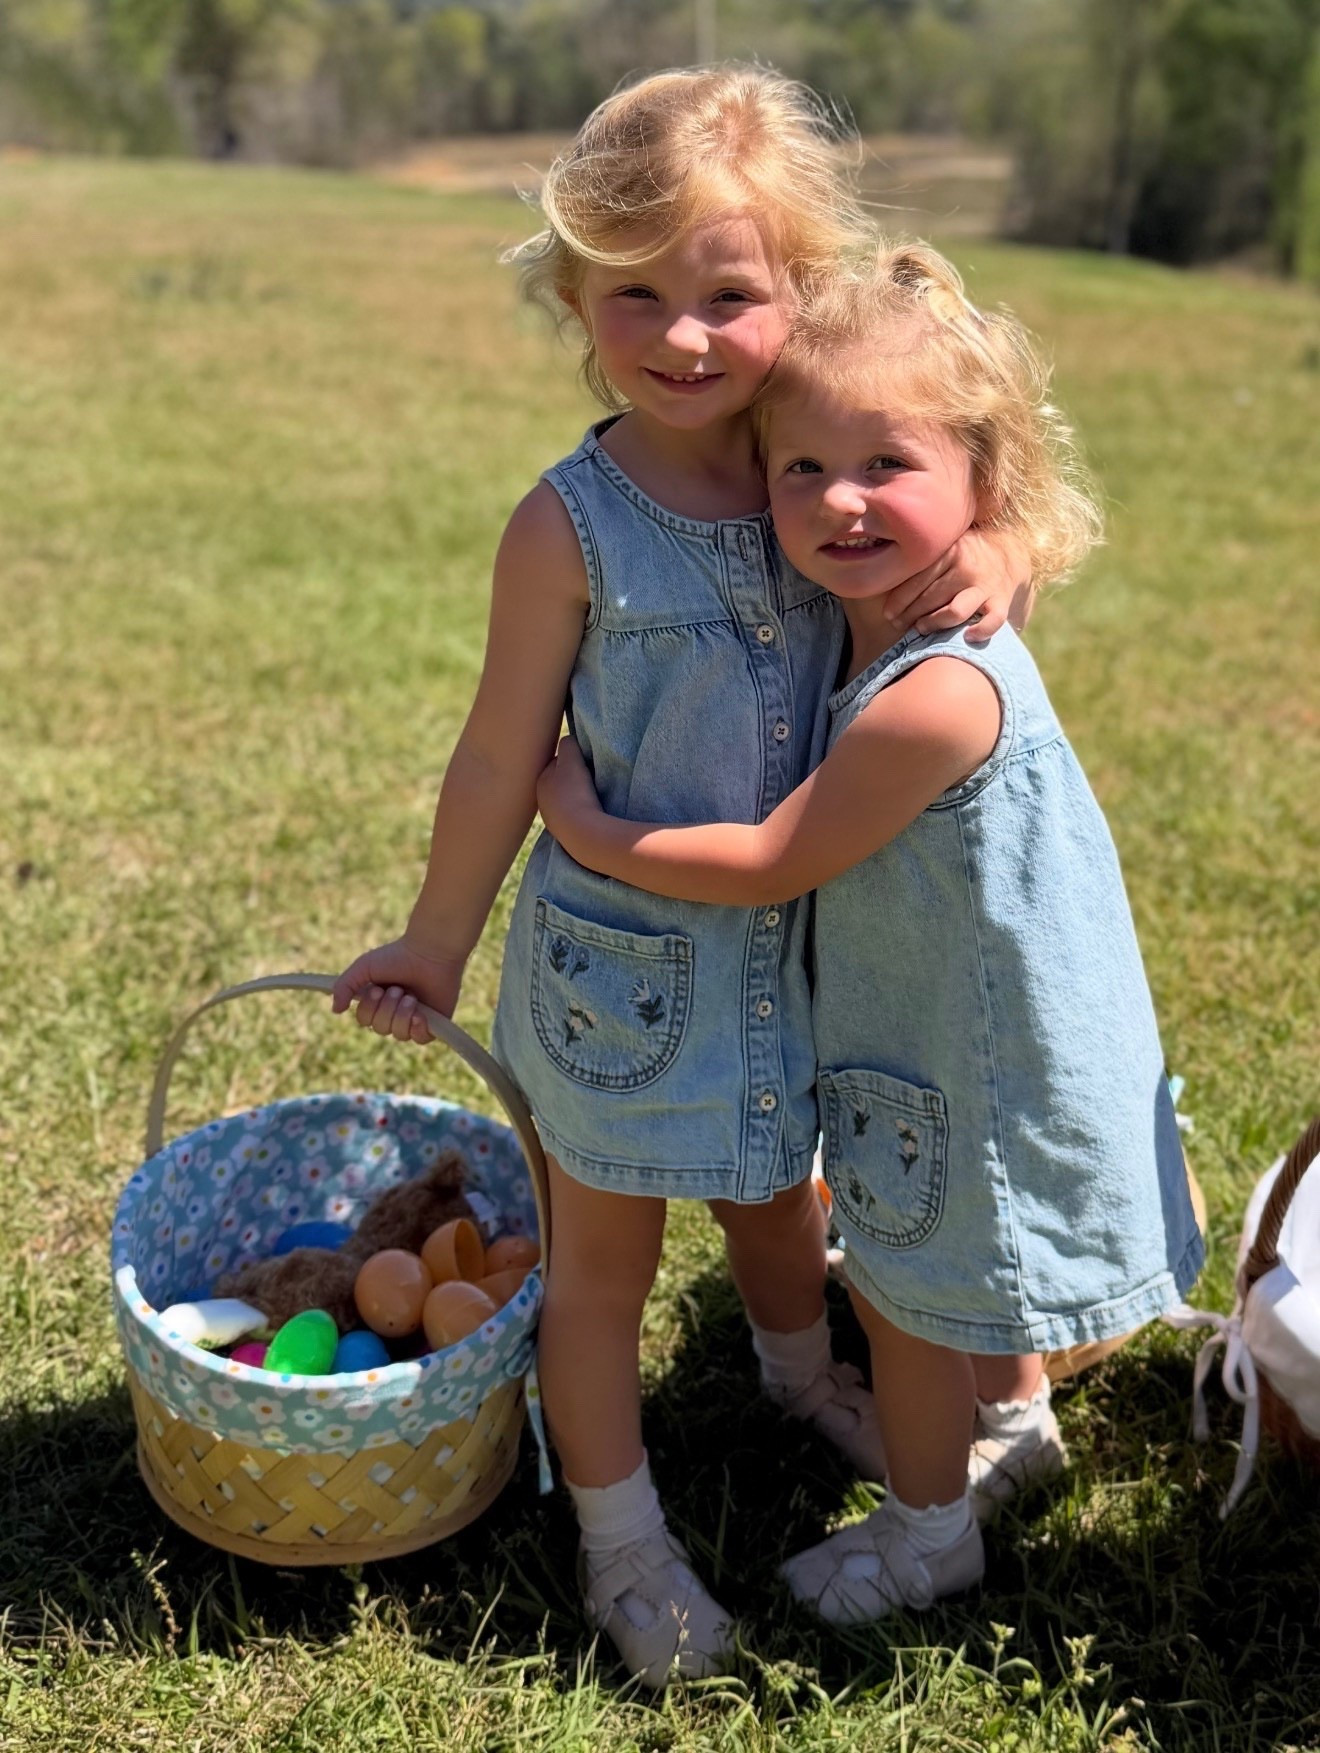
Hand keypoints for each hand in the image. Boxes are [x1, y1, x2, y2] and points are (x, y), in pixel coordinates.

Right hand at [330, 939, 465, 1043]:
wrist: (430, 952)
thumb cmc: (397, 956)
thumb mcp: (363, 967)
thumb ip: (344, 986)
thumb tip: (335, 1010)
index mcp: (378, 1001)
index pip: (365, 1020)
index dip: (369, 1009)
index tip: (377, 989)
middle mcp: (395, 1012)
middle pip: (381, 1029)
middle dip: (387, 1008)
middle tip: (397, 989)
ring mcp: (414, 1019)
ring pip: (399, 1034)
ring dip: (402, 1014)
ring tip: (411, 996)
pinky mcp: (433, 1023)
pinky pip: (420, 1039)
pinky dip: (418, 1028)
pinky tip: (421, 1014)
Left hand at [536, 736, 602, 840]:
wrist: (581, 831)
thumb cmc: (575, 791)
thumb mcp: (572, 759)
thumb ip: (568, 744)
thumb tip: (568, 740)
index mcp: (540, 780)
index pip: (557, 762)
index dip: (572, 760)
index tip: (584, 762)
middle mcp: (541, 800)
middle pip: (560, 782)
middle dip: (571, 779)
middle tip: (589, 778)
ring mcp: (551, 819)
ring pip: (566, 799)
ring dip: (576, 796)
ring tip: (590, 796)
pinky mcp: (562, 833)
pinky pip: (572, 815)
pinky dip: (579, 811)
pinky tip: (589, 812)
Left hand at [879, 529, 1031, 643]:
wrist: (1007, 552)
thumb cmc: (962, 556)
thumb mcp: (944, 547)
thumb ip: (922, 560)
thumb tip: (882, 579)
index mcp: (948, 550)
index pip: (916, 579)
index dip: (898, 601)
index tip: (888, 614)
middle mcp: (966, 566)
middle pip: (930, 598)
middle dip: (909, 615)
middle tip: (898, 625)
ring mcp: (984, 584)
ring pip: (954, 611)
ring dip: (933, 623)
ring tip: (920, 629)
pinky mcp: (1001, 600)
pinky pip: (993, 621)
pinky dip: (981, 631)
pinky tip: (966, 637)